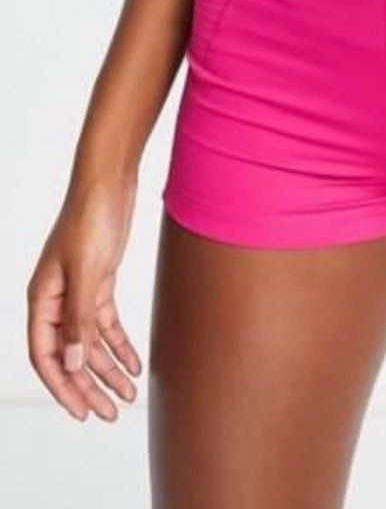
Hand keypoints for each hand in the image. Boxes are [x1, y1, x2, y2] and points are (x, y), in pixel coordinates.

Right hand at [27, 176, 141, 421]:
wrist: (109, 181)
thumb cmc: (90, 218)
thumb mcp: (87, 270)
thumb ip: (80, 317)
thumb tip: (74, 362)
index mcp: (43, 299)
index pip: (47, 356)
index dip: (63, 387)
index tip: (82, 413)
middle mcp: (57, 299)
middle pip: (71, 354)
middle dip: (89, 385)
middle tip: (110, 413)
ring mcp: (78, 291)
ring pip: (91, 341)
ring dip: (108, 368)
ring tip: (127, 395)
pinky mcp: (100, 281)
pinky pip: (106, 322)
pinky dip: (119, 343)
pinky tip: (134, 363)